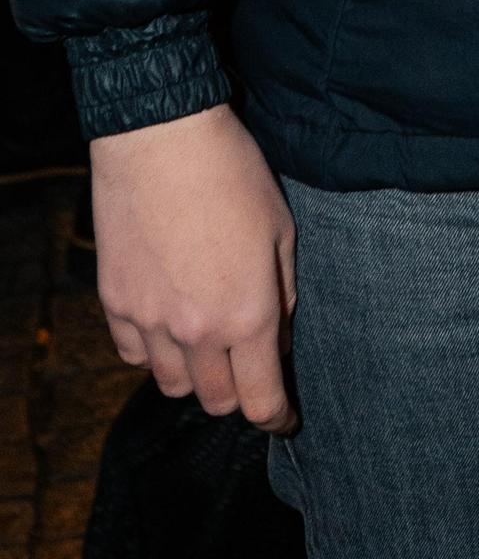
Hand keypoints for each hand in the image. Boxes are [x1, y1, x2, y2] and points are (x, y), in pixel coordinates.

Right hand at [92, 104, 297, 431]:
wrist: (160, 138)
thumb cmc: (233, 175)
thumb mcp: (282, 231)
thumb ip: (284, 295)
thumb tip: (278, 338)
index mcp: (249, 315)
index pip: (260, 399)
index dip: (276, 417)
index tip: (284, 420)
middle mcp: (197, 329)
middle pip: (215, 399)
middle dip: (237, 393)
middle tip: (248, 367)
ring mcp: (150, 319)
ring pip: (171, 383)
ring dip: (194, 374)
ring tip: (206, 342)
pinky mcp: (114, 302)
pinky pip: (134, 354)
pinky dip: (153, 351)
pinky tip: (168, 323)